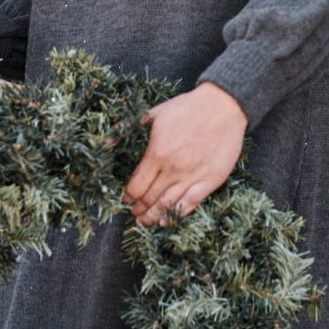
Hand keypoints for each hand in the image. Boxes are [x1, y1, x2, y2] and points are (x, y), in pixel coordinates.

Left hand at [124, 82, 248, 226]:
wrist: (222, 106)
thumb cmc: (187, 108)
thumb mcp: (154, 113)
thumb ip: (129, 128)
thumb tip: (105, 142)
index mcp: (157, 153)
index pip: (136, 186)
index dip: (128, 196)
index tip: (125, 199)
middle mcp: (173, 169)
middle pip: (149, 199)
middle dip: (138, 209)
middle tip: (134, 213)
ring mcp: (192, 176)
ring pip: (167, 205)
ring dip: (153, 216)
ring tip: (145, 222)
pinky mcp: (210, 180)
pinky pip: (190, 204)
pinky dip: (176, 215)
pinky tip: (167, 221)